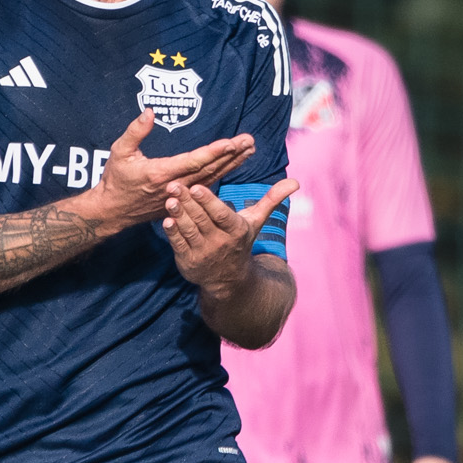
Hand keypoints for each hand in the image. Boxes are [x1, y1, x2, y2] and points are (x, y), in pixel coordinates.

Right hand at [83, 110, 255, 233]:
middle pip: (209, 169)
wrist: (113, 211)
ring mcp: (181, 196)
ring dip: (232, 164)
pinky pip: (207, 187)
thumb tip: (150, 112)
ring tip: (249, 151)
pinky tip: (235, 165)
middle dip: (232, 155)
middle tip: (250, 142)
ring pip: (212, 178)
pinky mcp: (183, 201)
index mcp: (161, 173)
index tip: (232, 143)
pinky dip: (222, 175)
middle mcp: (175, 186)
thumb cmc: (115, 179)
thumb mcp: (119, 152)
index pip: (193, 161)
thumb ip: (135, 132)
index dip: (214, 153)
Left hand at [161, 175, 298, 296]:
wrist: (230, 280)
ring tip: (169, 199)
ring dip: (178, 215)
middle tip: (173, 184)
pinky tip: (166, 219)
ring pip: (189, 231)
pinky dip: (172, 233)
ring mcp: (203, 254)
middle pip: (201, 220)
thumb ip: (272, 199)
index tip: (197, 187)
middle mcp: (220, 243)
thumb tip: (296, 182)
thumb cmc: (241, 241)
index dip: (208, 202)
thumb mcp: (256, 221)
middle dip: (187, 202)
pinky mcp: (188, 262)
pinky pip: (178, 245)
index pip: (221, 215)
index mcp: (236, 231)